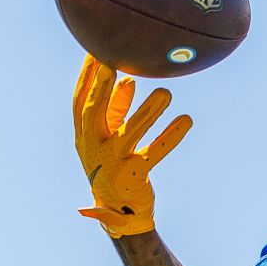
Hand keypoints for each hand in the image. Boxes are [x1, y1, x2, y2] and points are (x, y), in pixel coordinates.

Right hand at [73, 55, 191, 236]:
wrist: (119, 214)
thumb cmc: (114, 166)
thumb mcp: (108, 138)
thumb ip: (116, 109)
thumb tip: (128, 78)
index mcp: (83, 136)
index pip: (79, 102)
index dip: (86, 78)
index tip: (95, 51)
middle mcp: (93, 148)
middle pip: (94, 115)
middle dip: (102, 89)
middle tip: (114, 64)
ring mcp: (112, 164)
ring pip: (129, 133)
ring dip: (147, 111)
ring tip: (166, 92)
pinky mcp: (133, 176)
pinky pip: (154, 153)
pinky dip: (170, 136)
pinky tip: (186, 120)